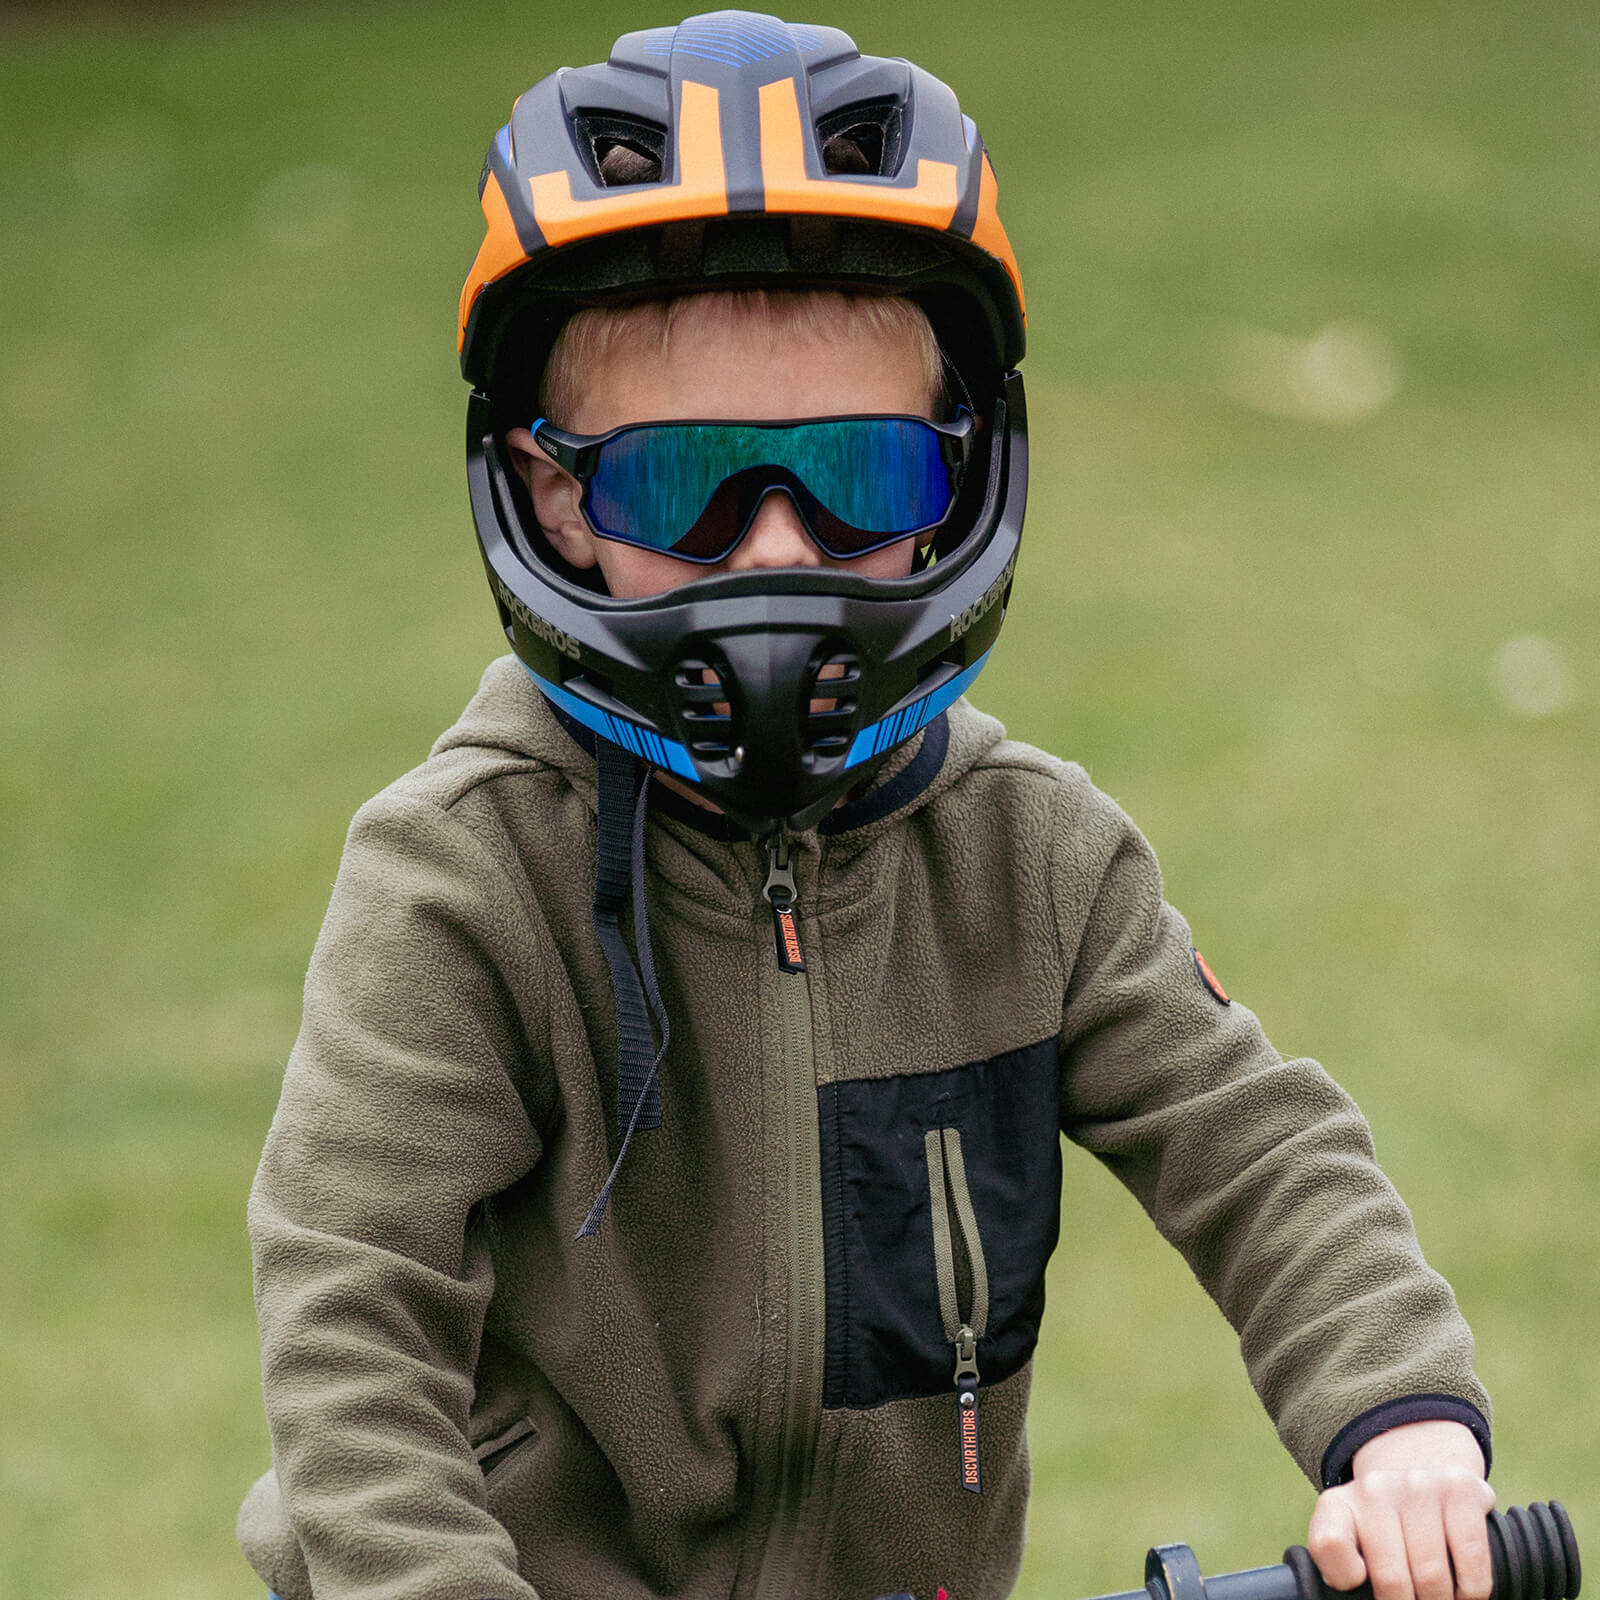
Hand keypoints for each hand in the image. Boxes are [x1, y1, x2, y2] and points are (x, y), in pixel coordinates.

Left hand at [1307, 1420, 1494, 1599]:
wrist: (1421, 1471)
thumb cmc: (1384, 1525)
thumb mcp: (1349, 1537)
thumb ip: (1340, 1563)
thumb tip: (1354, 1590)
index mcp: (1338, 1504)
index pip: (1329, 1544)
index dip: (1344, 1579)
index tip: (1362, 1586)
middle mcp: (1374, 1487)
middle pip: (1392, 1579)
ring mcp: (1418, 1484)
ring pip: (1432, 1576)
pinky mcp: (1460, 1489)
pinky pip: (1471, 1558)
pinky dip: (1472, 1590)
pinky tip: (1464, 1592)